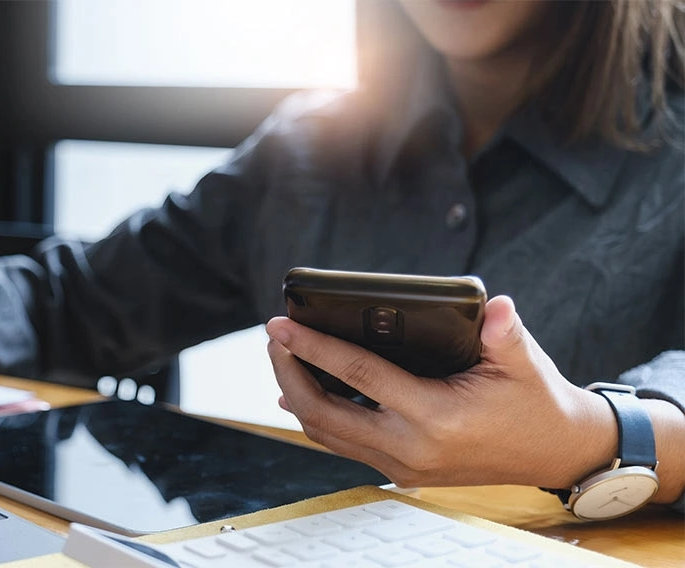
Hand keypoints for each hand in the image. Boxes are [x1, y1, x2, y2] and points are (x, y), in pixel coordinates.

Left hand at [266, 295, 616, 488]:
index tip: (280, 323)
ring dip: (296, 394)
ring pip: (326, 433)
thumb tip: (494, 305)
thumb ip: (504, 333)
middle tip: (274, 336)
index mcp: (436, 418)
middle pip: (323, 411)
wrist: (556, 453)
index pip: (358, 375)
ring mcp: (402, 466)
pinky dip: (317, 416)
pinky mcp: (400, 472)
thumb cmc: (536, 401)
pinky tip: (301, 392)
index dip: (314, 346)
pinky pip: (343, 444)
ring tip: (283, 355)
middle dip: (289, 371)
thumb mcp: (525, 363)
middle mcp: (410, 448)